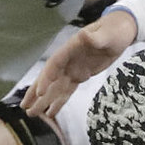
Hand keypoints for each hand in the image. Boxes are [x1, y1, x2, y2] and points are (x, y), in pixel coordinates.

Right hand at [21, 12, 137, 117]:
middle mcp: (68, 59)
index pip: (55, 64)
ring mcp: (73, 68)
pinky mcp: (80, 75)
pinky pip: (67, 90)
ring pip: (55, 87)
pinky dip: (59, 101)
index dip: (46, 77)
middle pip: (49, 77)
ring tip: (31, 114)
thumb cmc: (113, 29)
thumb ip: (95, 38)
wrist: (120, 31)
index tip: (40, 92)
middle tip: (25, 106)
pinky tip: (50, 112)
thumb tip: (84, 35)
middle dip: (36, 92)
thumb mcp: (106, 33)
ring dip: (44, 100)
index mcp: (71, 48)